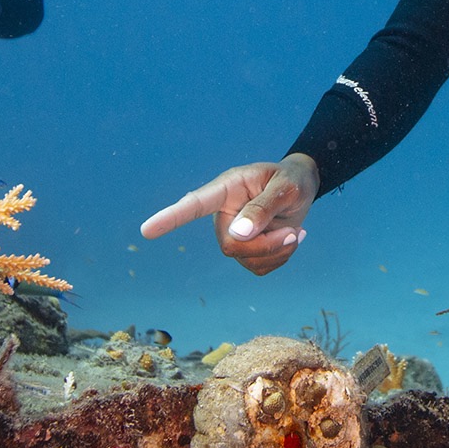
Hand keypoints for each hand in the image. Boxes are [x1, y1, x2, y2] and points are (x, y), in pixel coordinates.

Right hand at [140, 154, 318, 276]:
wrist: (301, 188)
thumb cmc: (291, 180)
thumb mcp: (285, 187)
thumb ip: (263, 208)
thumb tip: (237, 235)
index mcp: (226, 189)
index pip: (193, 205)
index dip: (170, 218)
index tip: (147, 230)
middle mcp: (223, 214)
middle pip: (230, 245)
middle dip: (266, 245)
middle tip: (293, 232)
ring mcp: (233, 234)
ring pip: (246, 259)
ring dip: (278, 251)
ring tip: (294, 231)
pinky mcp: (246, 251)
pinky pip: (259, 268)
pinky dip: (279, 259)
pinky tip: (288, 239)